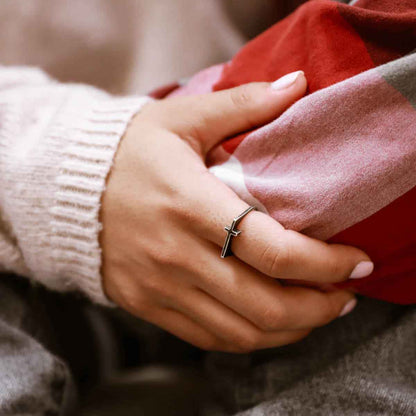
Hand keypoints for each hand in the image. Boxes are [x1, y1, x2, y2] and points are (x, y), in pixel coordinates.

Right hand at [100, 72, 371, 352]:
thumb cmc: (129, 152)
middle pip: (264, 304)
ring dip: (292, 328)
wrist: (68, 189)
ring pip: (242, 331)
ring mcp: (160, 287)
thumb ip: (244, 104)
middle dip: (319, 306)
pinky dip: (252, 338)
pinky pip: (210, 338)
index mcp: (189, 204)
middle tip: (345, 294)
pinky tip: (273, 322)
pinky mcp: (150, 304)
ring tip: (319, 310)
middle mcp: (176, 254)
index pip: (271, 248)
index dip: (324, 263)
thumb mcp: (182, 119)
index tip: (355, 262)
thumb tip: (298, 84)